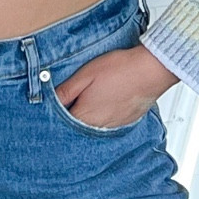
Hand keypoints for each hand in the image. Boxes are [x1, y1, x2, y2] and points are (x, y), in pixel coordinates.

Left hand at [56, 45, 178, 128]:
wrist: (150, 70)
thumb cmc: (120, 69)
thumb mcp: (85, 74)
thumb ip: (66, 90)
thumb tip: (48, 99)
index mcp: (85, 116)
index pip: (62, 126)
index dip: (54, 117)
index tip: (51, 111)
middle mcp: (99, 126)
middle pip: (77, 129)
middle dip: (71, 119)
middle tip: (70, 104)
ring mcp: (114, 126)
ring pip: (93, 128)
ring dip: (87, 118)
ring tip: (89, 101)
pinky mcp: (126, 122)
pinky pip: (108, 125)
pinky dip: (103, 117)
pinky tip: (104, 103)